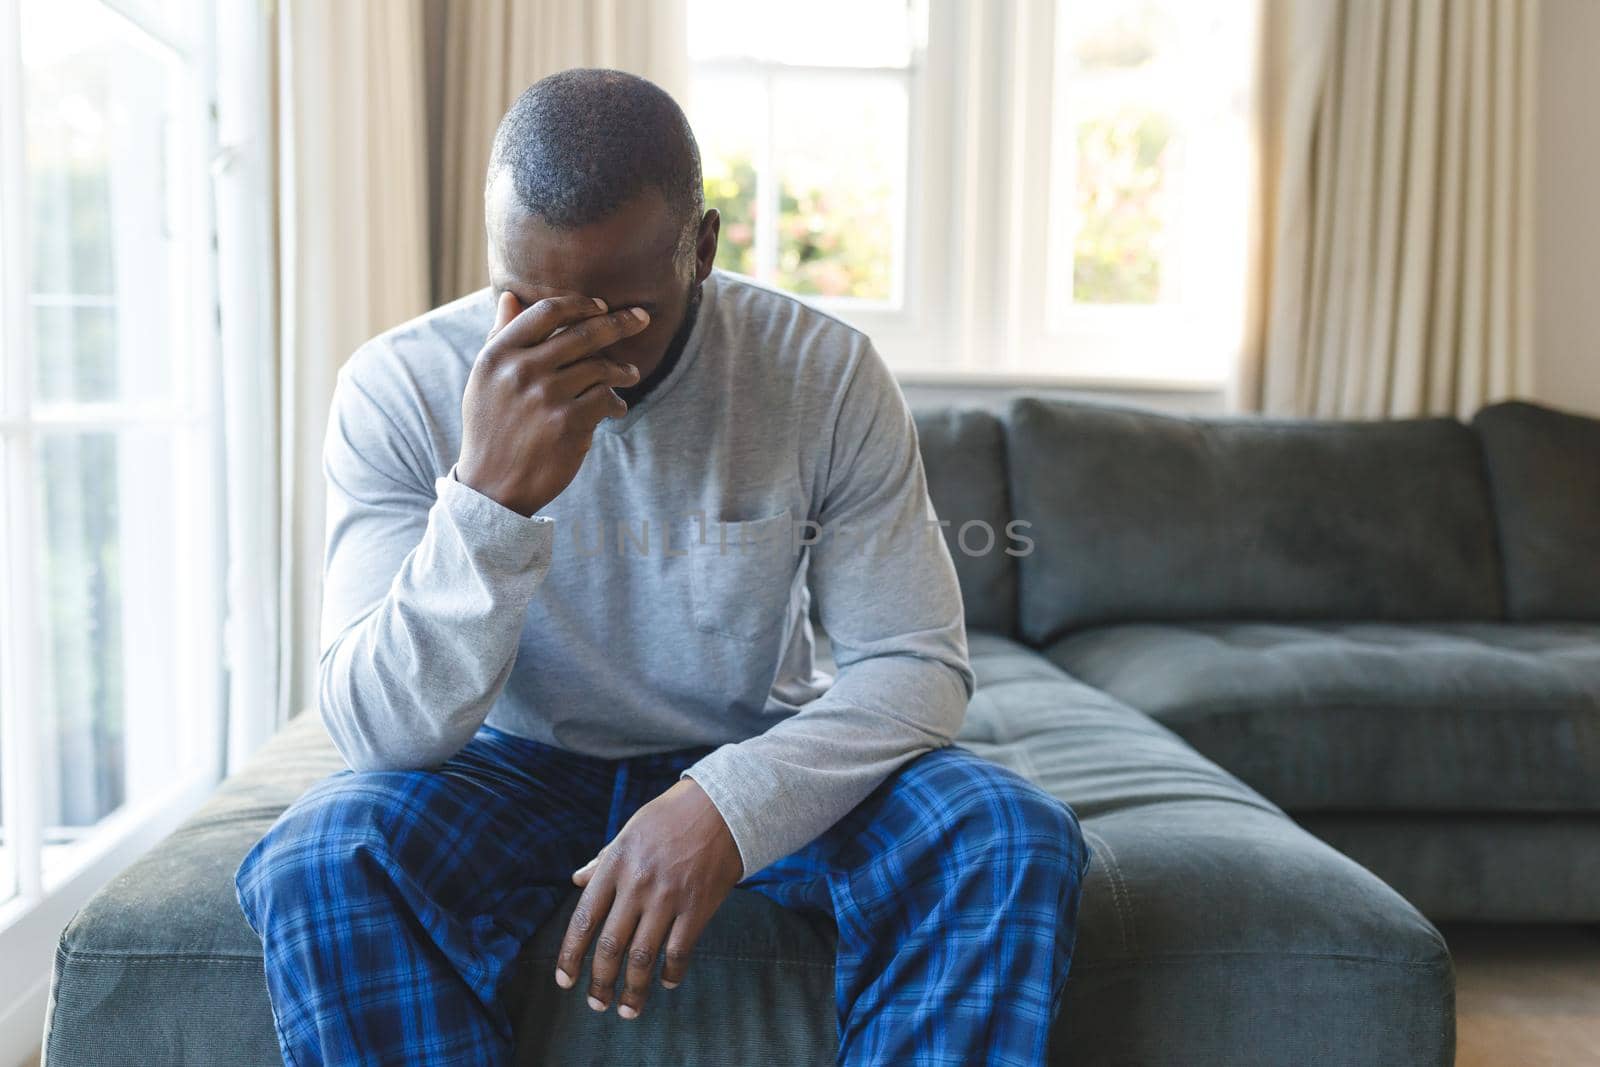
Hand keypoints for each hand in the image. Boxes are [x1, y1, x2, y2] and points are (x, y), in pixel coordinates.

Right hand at [456, 291, 650, 515]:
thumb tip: (510, 295)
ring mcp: (545, 397)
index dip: (580, 304)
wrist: (492, 487)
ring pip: (600, 366)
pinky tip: (617, 408)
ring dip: (622, 370)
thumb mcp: (485, 380)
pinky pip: (606, 398)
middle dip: (620, 323)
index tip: (602, 306)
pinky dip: (617, 401)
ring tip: (631, 375)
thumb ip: (500, 336)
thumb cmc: (491, 428)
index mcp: (498, 354)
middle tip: (643, 319)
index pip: (547, 311)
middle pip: (583, 333)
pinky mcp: (568, 424)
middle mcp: (521, 370)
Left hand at [555, 777, 744, 1019]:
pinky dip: (671, 973)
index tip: (565, 981)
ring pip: (642, 956)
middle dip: (600, 982)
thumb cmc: (670, 817)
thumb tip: (577, 879)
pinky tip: (666, 984)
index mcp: (616, 863)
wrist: (722, 806)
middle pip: (610, 946)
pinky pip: (679, 951)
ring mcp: (668, 897)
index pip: (584, 919)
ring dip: (633, 989)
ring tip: (627, 1010)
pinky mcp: (698, 906)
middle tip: (597, 1005)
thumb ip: (603, 860)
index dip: (571, 955)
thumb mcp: (629, 831)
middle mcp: (637, 884)